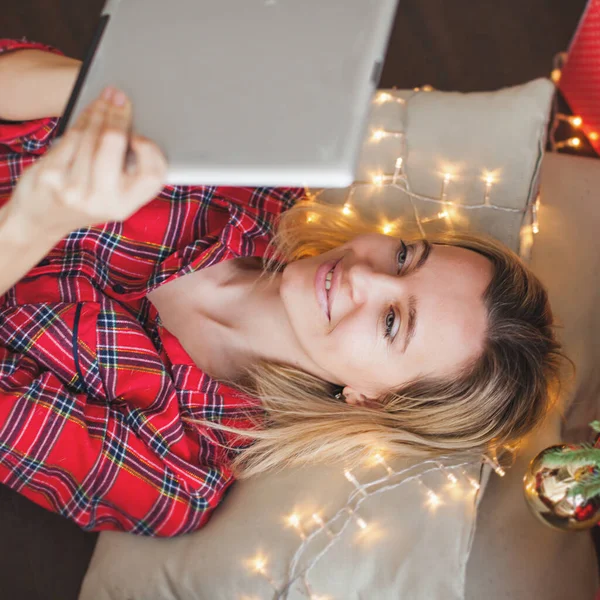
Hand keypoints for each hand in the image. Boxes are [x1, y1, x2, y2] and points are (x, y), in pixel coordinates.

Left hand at [8, 86, 166, 240]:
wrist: (41, 219)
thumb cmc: (84, 200)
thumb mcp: (113, 197)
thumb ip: (128, 173)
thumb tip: (135, 126)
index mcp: (125, 206)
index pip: (152, 175)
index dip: (151, 151)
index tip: (142, 136)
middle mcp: (101, 200)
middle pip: (114, 144)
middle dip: (118, 115)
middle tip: (121, 99)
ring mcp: (74, 188)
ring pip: (90, 135)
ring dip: (99, 111)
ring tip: (105, 99)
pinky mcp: (52, 174)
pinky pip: (71, 137)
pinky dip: (82, 119)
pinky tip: (89, 112)